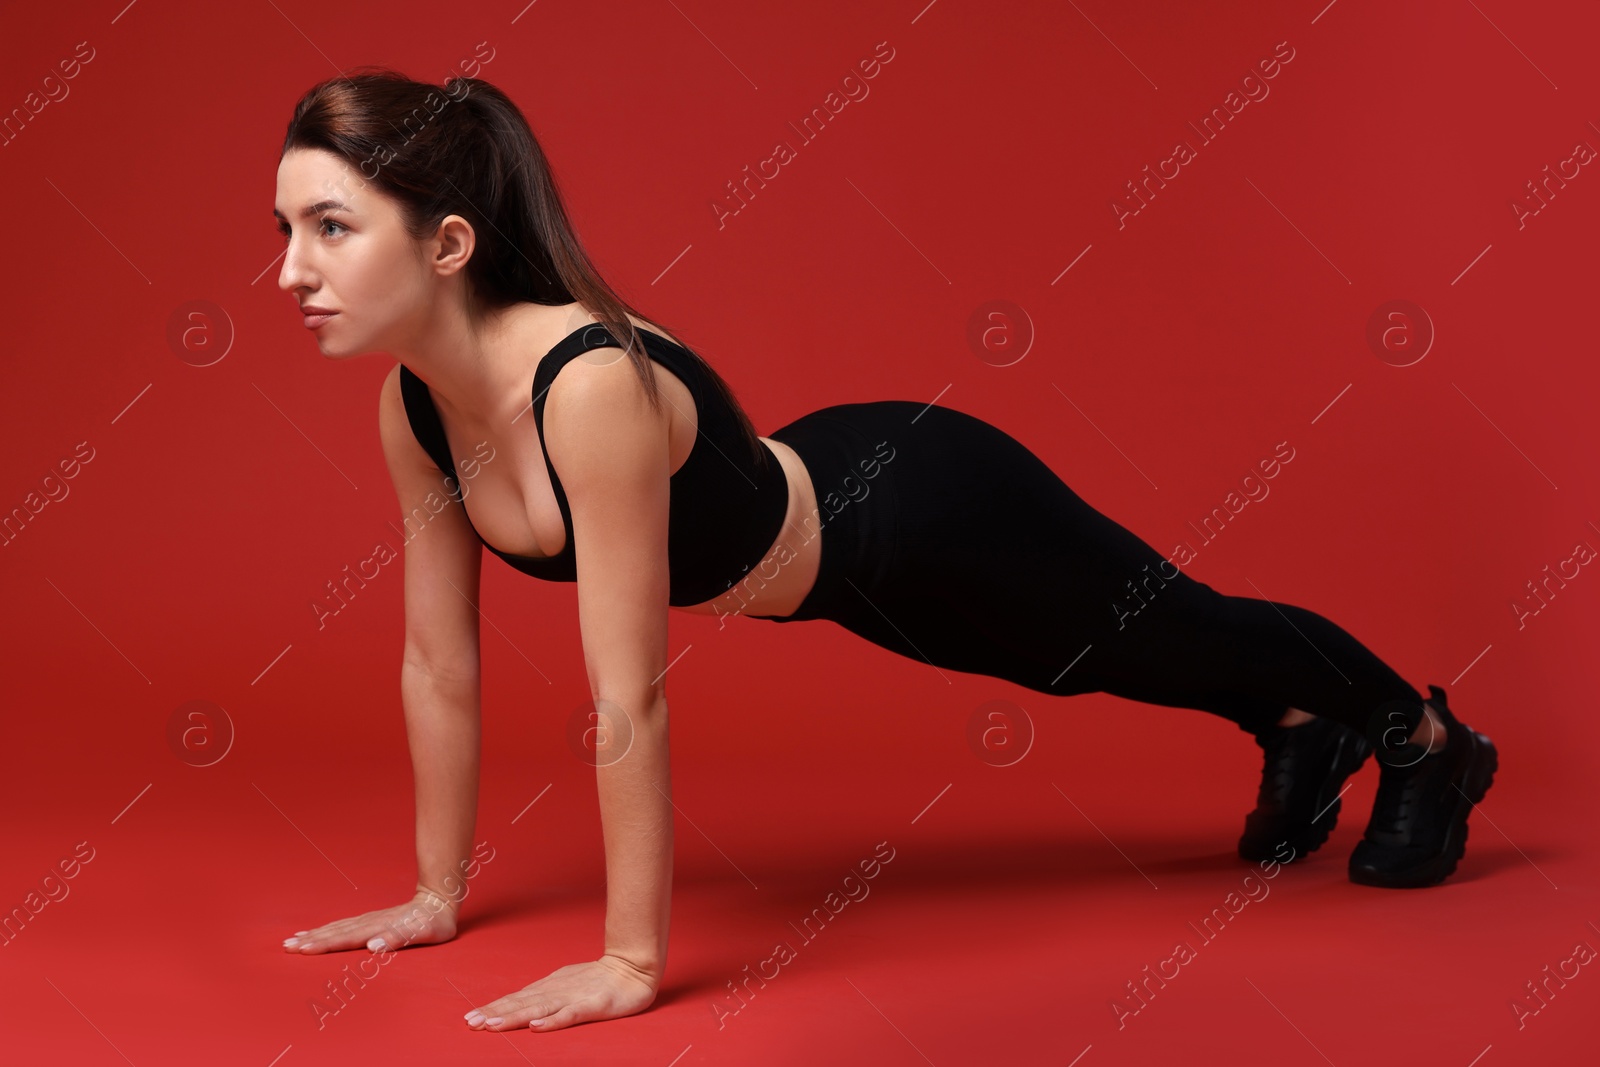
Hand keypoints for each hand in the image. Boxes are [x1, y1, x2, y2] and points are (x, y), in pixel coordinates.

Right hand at [283, 888, 457, 953]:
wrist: (439, 901)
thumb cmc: (433, 922)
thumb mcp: (422, 933)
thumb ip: (398, 938)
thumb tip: (373, 947)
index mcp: (377, 928)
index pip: (345, 939)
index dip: (323, 945)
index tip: (302, 950)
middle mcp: (368, 923)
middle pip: (334, 933)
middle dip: (310, 940)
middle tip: (285, 947)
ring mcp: (368, 920)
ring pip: (335, 928)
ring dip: (313, 935)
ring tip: (292, 940)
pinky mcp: (371, 920)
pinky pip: (342, 926)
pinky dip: (326, 929)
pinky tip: (317, 932)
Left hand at [464, 955, 658, 1031]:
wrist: (633, 967)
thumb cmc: (598, 979)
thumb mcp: (566, 985)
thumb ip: (544, 995)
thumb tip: (517, 1006)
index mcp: (550, 986)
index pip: (516, 998)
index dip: (493, 1007)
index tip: (470, 1017)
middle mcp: (557, 990)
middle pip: (521, 1003)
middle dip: (495, 1013)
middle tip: (471, 1023)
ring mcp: (574, 997)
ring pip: (539, 1008)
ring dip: (514, 1017)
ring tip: (492, 1025)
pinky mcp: (593, 1005)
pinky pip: (570, 1014)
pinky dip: (553, 1020)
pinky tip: (536, 1026)